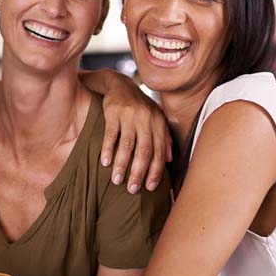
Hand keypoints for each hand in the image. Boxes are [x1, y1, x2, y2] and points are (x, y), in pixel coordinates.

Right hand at [100, 76, 171, 192]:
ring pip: (127, 145)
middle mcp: (146, 119)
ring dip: (122, 165)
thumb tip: (170, 160)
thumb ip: (164, 138)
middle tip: (132, 189)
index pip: (159, 152)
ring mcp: (130, 115)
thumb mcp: (155, 119)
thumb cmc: (140, 107)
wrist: (121, 85)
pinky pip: (111, 134)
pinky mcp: (113, 112)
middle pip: (144, 151)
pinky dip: (108, 149)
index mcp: (158, 123)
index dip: (155, 171)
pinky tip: (104, 162)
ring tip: (116, 181)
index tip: (150, 187)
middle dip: (139, 173)